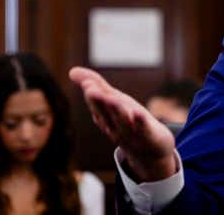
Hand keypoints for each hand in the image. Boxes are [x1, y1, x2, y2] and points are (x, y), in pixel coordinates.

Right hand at [69, 67, 175, 181]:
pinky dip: (140, 122)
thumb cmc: (129, 122)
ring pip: (122, 121)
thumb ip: (96, 85)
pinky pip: (144, 128)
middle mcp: (116, 125)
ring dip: (116, 110)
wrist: (151, 152)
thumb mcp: (114, 101)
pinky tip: (137, 113)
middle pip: (106, 113)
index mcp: (106, 117)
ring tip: (111, 98)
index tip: (87, 83)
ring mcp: (132, 132)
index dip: (93, 96)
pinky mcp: (149, 134)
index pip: (97, 106)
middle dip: (99, 102)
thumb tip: (72, 70)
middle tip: (91, 89)